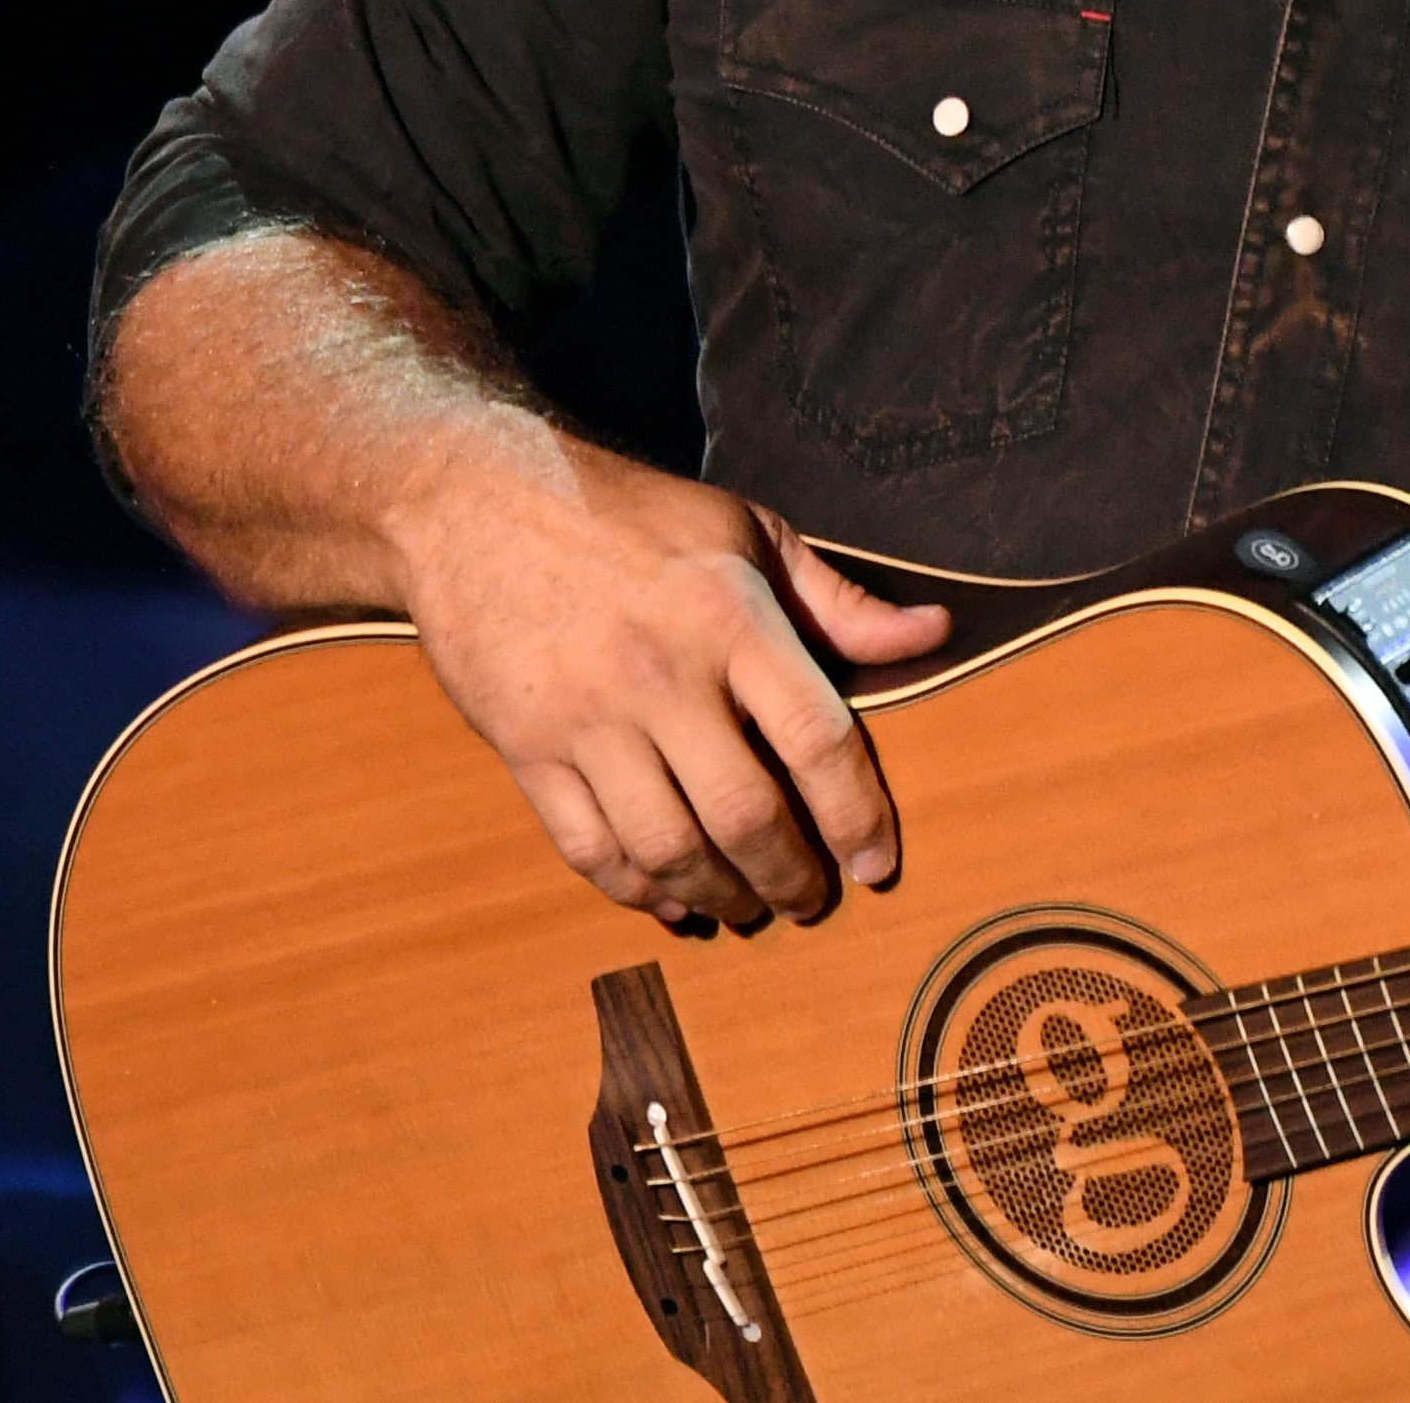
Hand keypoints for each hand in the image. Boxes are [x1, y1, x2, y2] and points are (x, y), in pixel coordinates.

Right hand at [387, 427, 951, 927]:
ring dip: (719, 896)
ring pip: (666, 847)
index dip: (857, 813)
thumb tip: (934, 633)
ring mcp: (586, 717)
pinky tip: (670, 899)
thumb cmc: (631, 515)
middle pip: (743, 813)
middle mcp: (661, 674)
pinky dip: (636, 890)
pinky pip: (588, 847)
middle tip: (811, 901)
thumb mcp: (748, 530)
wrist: (475, 501)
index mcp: (730, 615)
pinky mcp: (524, 748)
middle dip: (789, 877)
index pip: (815, 737)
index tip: (875, 864)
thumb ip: (839, 600)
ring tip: (747, 908)